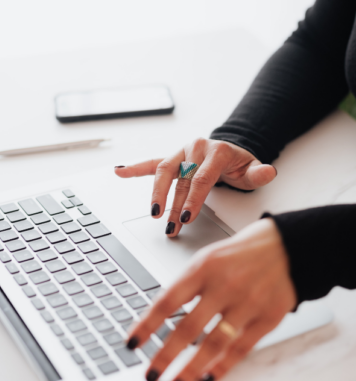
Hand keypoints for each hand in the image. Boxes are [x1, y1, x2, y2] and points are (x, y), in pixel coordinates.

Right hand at [115, 138, 275, 236]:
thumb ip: (259, 173)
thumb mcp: (252, 170)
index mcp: (216, 151)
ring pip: (164, 172)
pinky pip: (152, 162)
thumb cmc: (240, 165)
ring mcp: (182, 153)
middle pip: (180, 180)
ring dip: (156, 194)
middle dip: (174, 205)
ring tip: (154, 214)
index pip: (200, 179)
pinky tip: (120, 172)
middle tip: (170, 225)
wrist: (231, 151)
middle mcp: (196, 148)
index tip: (186, 218)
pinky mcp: (173, 158)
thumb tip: (267, 172)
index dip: (192, 200)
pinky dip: (135, 168)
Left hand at [127, 218, 296, 380]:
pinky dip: (223, 366)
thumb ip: (187, 286)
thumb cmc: (241, 253)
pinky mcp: (268, 318)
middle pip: (188, 328)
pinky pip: (241, 348)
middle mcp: (224, 286)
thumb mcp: (208, 258)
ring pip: (214, 343)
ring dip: (191, 369)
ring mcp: (247, 303)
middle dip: (165, 356)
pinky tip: (208, 378)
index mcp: (203, 268)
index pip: (167, 301)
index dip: (147, 325)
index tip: (132, 344)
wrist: (287, 247)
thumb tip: (159, 316)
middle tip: (150, 375)